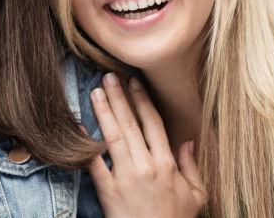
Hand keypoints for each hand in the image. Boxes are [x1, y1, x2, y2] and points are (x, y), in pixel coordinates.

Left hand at [89, 73, 206, 216]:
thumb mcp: (196, 196)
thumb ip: (192, 168)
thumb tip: (189, 143)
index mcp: (167, 164)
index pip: (153, 124)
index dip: (142, 100)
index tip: (134, 82)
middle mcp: (146, 166)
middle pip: (130, 124)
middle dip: (118, 97)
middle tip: (108, 76)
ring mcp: (126, 178)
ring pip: (112, 137)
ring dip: (103, 112)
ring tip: (95, 92)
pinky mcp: (108, 191)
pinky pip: (94, 164)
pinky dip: (85, 145)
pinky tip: (77, 126)